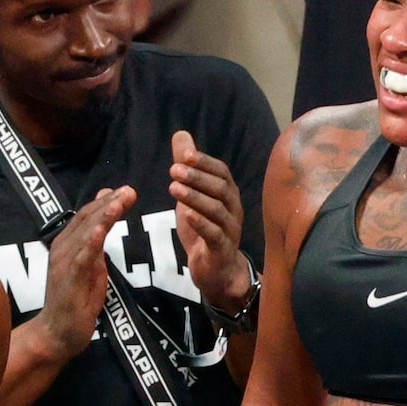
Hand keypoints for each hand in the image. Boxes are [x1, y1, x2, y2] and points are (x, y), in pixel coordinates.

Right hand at [26, 186, 137, 363]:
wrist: (57, 333)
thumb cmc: (76, 300)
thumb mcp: (91, 265)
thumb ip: (97, 241)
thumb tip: (106, 215)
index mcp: (68, 243)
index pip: (87, 215)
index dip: (106, 201)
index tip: (125, 190)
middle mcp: (62, 248)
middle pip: (87, 219)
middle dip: (109, 203)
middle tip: (129, 190)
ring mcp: (63, 264)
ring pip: (85, 233)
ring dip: (103, 216)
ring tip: (119, 201)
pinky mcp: (68, 280)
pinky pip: (81, 258)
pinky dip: (91, 242)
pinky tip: (101, 230)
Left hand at [169, 132, 250, 312]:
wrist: (217, 270)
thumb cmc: (205, 228)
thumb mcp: (192, 195)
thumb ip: (187, 167)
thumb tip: (181, 135)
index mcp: (228, 194)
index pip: (221, 172)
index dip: (204, 162)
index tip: (184, 154)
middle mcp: (233, 209)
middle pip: (221, 188)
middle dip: (197, 177)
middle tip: (173, 169)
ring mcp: (230, 230)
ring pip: (217, 211)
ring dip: (195, 198)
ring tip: (173, 188)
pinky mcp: (221, 250)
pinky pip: (214, 235)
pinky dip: (201, 223)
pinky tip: (186, 215)